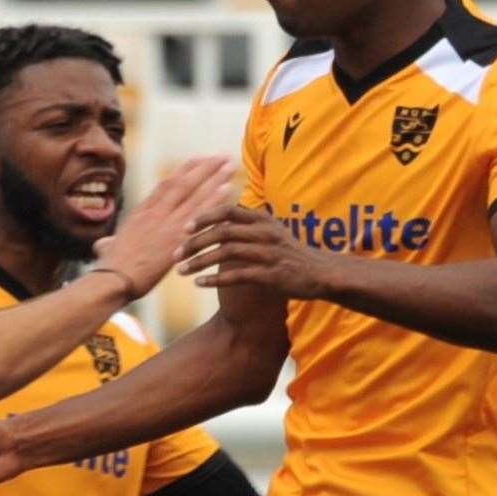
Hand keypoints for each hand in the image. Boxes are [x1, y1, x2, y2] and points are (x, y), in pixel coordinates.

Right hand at [92, 155, 237, 297]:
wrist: (113, 278)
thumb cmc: (109, 269)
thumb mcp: (108, 250)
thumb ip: (110, 244)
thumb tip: (103, 246)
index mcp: (140, 213)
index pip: (165, 185)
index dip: (183, 171)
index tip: (198, 159)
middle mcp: (155, 212)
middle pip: (183, 183)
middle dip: (204, 167)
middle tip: (221, 155)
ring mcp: (166, 222)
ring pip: (194, 192)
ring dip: (214, 176)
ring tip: (230, 164)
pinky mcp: (177, 237)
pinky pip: (200, 213)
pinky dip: (214, 198)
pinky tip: (228, 187)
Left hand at [174, 203, 325, 297]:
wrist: (320, 272)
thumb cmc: (289, 252)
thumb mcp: (270, 231)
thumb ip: (246, 224)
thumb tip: (218, 219)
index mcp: (262, 219)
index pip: (227, 211)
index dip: (204, 217)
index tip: (184, 227)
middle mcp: (265, 233)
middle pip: (222, 232)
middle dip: (195, 243)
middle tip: (176, 254)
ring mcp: (269, 253)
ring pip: (227, 253)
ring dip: (200, 262)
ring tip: (182, 271)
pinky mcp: (272, 274)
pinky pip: (238, 275)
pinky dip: (216, 279)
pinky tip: (200, 284)